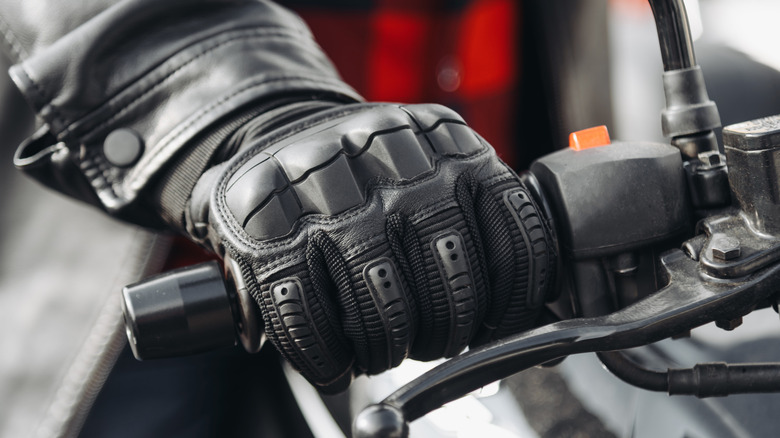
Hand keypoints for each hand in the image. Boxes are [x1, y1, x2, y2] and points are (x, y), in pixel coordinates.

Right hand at [189, 102, 555, 391]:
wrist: (278, 126)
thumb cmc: (368, 169)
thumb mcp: (438, 164)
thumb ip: (486, 219)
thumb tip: (543, 314)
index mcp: (453, 147)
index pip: (516, 244)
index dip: (514, 306)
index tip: (496, 326)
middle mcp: (397, 166)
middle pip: (454, 289)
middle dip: (445, 334)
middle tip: (427, 339)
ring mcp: (330, 198)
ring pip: (386, 313)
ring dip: (386, 350)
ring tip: (379, 347)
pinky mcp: (269, 231)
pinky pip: (312, 323)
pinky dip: (327, 358)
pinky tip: (335, 357)